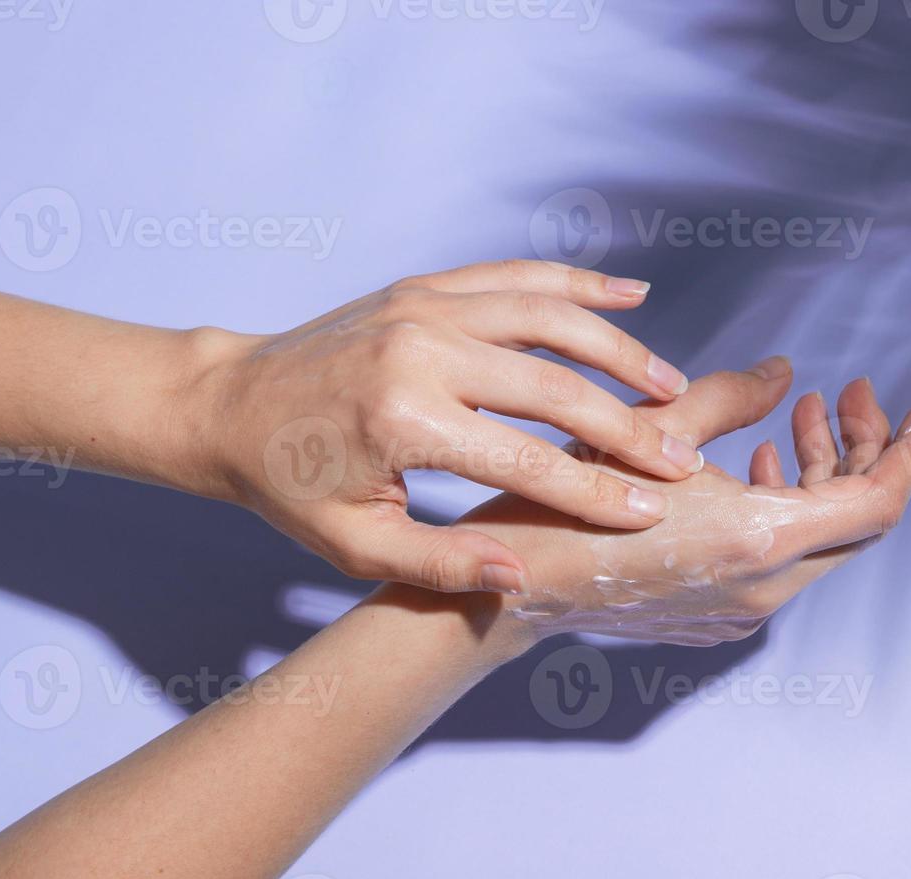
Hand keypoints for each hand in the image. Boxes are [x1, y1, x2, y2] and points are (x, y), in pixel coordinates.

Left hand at [208, 260, 703, 592]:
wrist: (226, 403)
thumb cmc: (288, 484)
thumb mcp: (352, 545)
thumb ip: (440, 564)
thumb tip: (525, 571)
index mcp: (403, 421)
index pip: (527, 461)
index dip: (596, 492)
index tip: (652, 512)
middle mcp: (421, 351)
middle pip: (553, 387)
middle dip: (627, 426)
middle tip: (683, 455)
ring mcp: (424, 307)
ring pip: (548, 317)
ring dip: (620, 349)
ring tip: (673, 385)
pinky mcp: (425, 286)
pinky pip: (516, 275)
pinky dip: (579, 281)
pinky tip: (632, 291)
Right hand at [455, 357, 910, 649]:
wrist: (523, 585)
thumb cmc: (578, 505)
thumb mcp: (659, 429)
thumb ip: (735, 396)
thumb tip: (787, 373)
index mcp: (763, 541)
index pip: (882, 499)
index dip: (909, 447)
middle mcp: (768, 586)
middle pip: (855, 517)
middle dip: (859, 448)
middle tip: (843, 392)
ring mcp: (746, 608)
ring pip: (819, 539)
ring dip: (819, 474)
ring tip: (796, 416)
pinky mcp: (722, 613)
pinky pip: (784, 560)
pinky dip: (787, 508)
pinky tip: (758, 465)